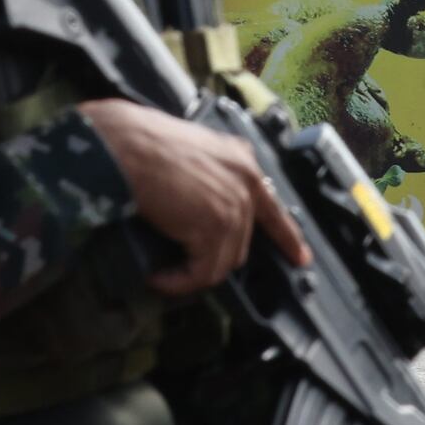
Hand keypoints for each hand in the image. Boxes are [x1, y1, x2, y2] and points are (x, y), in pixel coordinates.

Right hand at [82, 102, 306, 295]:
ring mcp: (234, 206)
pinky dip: (179, 282)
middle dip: (213, 258)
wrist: (123, 145)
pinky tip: (159, 278)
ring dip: (192, 273)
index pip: (272, 206)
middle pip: (241, 240)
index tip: (300, 258)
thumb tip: (197, 209)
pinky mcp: (214, 228)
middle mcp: (246, 182)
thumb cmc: (140, 143)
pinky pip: (202, 272)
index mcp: (241, 160)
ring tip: (164, 273)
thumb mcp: (190, 150)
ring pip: (222, 261)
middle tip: (183, 268)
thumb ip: (208, 175)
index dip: (287, 236)